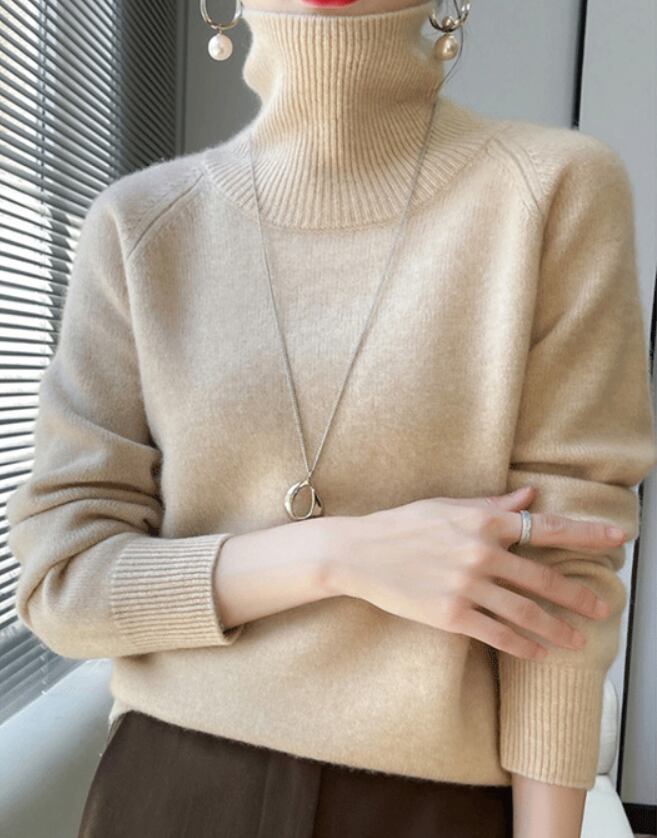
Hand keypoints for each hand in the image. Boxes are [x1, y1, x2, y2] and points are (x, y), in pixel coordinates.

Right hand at [326, 486, 625, 660]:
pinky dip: (522, 645)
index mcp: (483, 521)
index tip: (617, 539)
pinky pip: (496, 633)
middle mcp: (481, 553)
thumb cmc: (403, 525)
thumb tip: (529, 498)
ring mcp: (466, 586)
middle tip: (604, 607)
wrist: (360, 553)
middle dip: (579, 595)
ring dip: (557, 628)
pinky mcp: (451, 615)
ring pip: (525, 612)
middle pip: (543, 578)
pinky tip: (537, 652)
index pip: (545, 528)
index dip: (586, 534)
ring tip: (577, 640)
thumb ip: (493, 504)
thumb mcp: (448, 506)